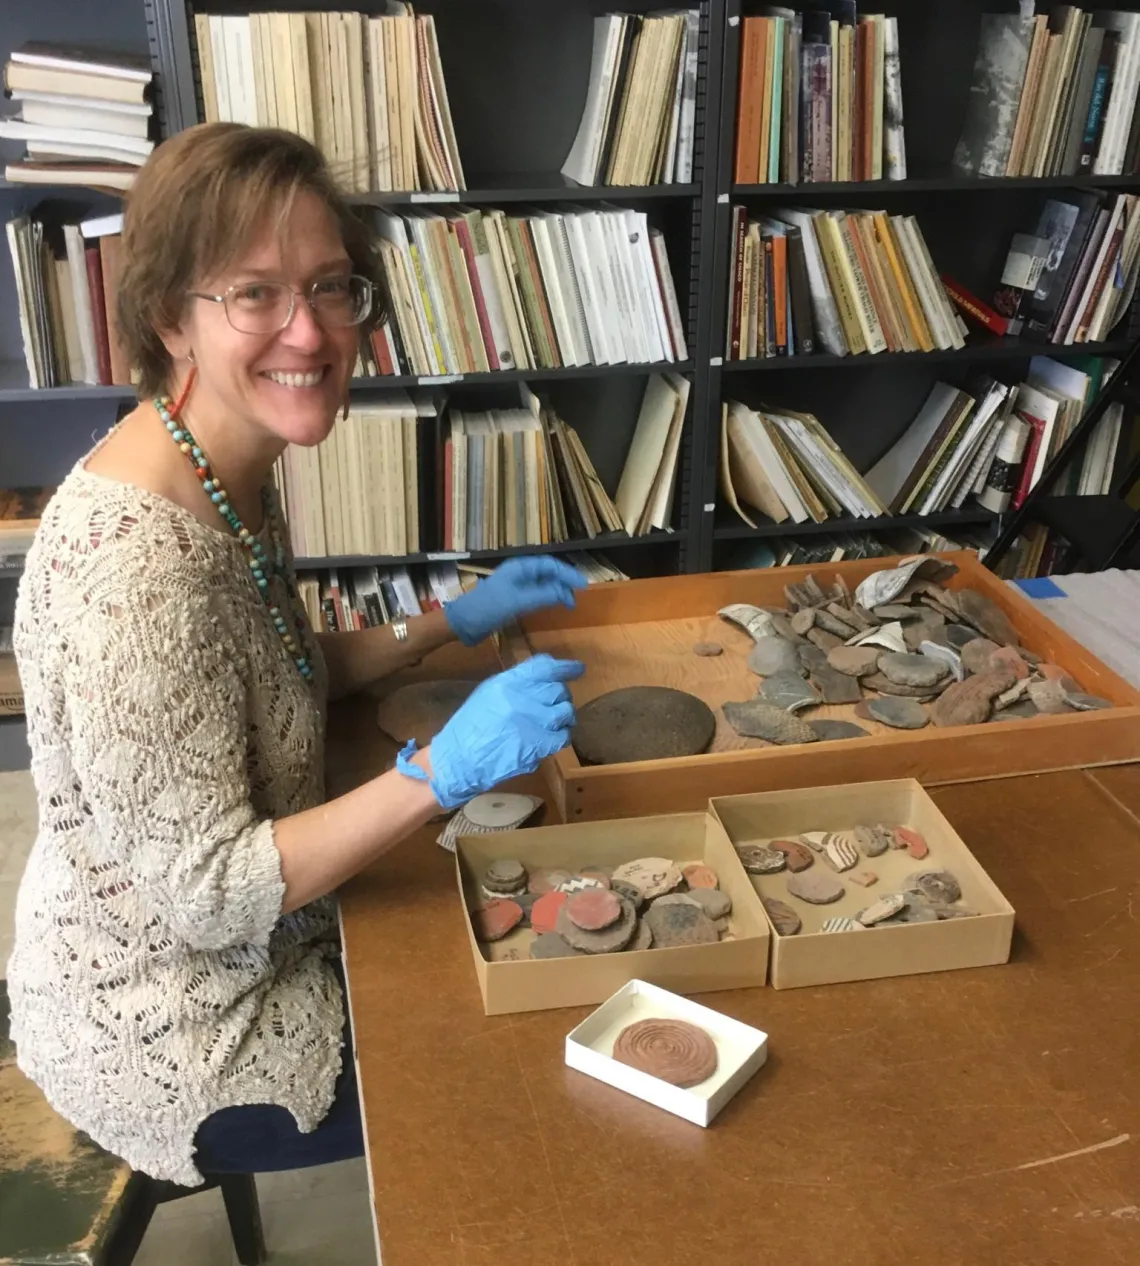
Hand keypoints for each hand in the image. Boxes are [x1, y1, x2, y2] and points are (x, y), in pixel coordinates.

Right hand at [417, 655, 584, 808]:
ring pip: (565, 712)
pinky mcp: (537, 745)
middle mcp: (520, 698)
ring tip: (558, 722)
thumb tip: (541, 678)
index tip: (577, 669)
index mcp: (506, 682)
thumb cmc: (469, 728)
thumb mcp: (486, 695)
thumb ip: (513, 684)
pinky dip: (561, 736)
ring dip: (564, 716)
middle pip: (557, 689)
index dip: (564, 668)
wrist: (457, 761)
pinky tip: (554, 738)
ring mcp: (531, 722)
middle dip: (561, 696)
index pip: (544, 668)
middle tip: (557, 704)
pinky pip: (563, 736)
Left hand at [444, 556, 586, 646]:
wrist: (463, 623)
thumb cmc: (488, 609)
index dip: (568, 573)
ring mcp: (515, 586)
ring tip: (569, 604)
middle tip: (578, 597)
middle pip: (548, 573)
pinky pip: (535, 594)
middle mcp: (519, 573)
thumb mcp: (518, 602)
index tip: (583, 586)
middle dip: (564, 582)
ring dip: (557, 591)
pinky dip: (547, 598)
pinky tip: (553, 605)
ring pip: (542, 584)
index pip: (550, 565)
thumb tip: (564, 591)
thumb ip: (543, 595)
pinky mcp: (512, 599)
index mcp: (519, 568)